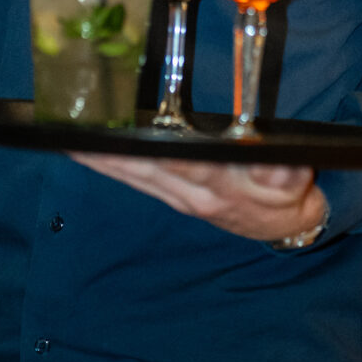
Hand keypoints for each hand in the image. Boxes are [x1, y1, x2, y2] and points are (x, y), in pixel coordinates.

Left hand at [70, 153, 326, 241]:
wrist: (287, 227)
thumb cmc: (288, 197)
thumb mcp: (295, 188)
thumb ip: (285, 176)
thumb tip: (279, 167)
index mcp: (217, 186)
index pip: (175, 164)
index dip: (141, 152)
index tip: (112, 137)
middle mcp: (191, 193)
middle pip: (140, 170)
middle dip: (104, 155)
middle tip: (66, 135)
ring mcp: (180, 196)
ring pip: (133, 175)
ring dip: (101, 160)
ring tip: (66, 140)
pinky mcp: (176, 196)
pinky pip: (136, 179)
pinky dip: (111, 165)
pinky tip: (89, 152)